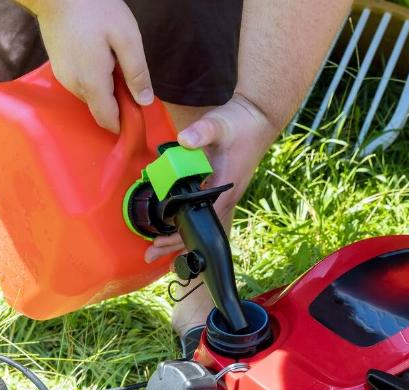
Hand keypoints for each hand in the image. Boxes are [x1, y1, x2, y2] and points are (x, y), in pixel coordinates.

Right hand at [30, 0, 152, 132]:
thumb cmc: (97, 10)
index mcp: (93, 82)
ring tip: (114, 65)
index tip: (139, 115)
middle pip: (100, 110)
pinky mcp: (58, 70)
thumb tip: (144, 102)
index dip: (125, 123)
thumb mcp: (127, 38)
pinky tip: (100, 60)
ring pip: (90, 98)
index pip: (108, 120)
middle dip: (117, 105)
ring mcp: (63, 78)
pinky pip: (81, 85)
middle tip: (130, 80)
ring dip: (105, 91)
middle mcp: (74, 86)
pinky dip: (94, 81)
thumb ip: (136, 73)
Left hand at [145, 94, 278, 262]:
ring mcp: (223, 194)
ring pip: (201, 224)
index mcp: (224, 190)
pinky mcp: (220, 187)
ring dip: (181, 236)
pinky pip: (203, 212)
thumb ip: (201, 132)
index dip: (179, 236)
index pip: (200, 223)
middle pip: (199, 231)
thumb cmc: (239, 124)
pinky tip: (177, 223)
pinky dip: (188, 221)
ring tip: (160, 248)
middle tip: (151, 254)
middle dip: (175, 244)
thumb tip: (184, 139)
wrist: (258, 117)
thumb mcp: (218, 125)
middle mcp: (225, 197)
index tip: (158, 242)